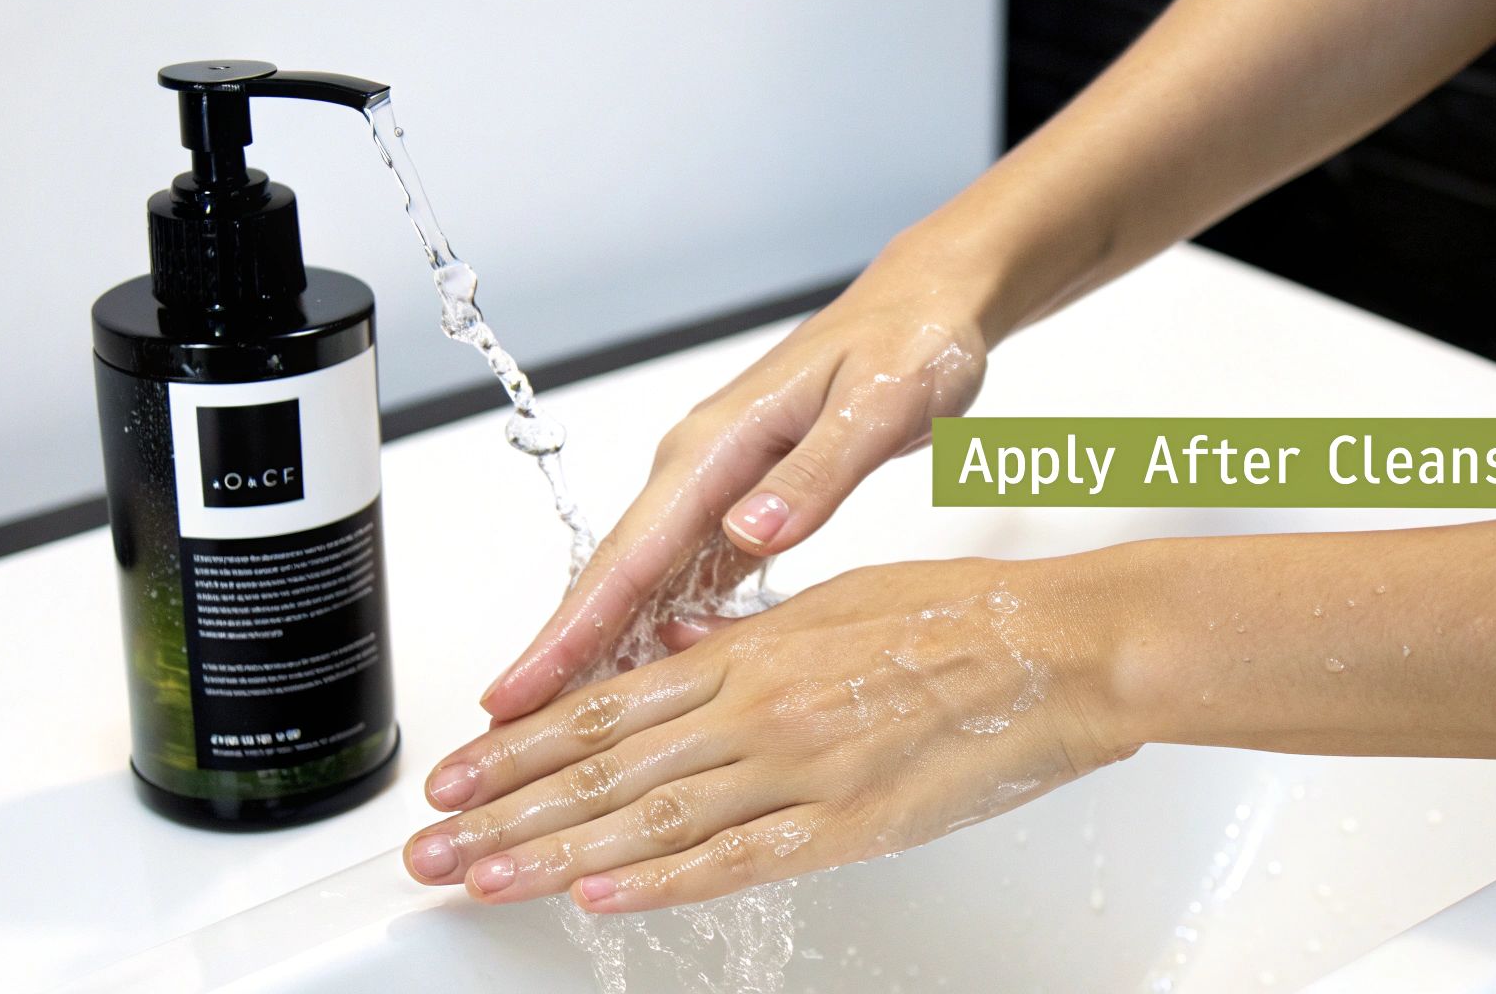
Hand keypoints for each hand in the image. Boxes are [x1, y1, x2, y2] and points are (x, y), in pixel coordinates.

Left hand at [405, 556, 1134, 911]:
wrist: (1063, 645)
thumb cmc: (967, 612)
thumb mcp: (840, 599)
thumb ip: (751, 632)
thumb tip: (681, 644)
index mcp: (753, 646)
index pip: (608, 704)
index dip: (523, 743)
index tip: (462, 770)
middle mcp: (758, 705)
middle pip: (604, 768)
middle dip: (505, 808)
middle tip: (432, 842)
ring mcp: (800, 766)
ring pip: (649, 819)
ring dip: (551, 852)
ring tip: (479, 876)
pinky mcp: (850, 822)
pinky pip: (737, 859)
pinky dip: (660, 881)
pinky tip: (595, 895)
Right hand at [477, 238, 994, 721]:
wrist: (929, 305)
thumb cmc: (908, 342)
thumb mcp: (877, 403)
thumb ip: (816, 471)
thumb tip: (753, 531)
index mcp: (717, 446)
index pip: (629, 554)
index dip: (571, 631)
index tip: (518, 692)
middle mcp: (703, 470)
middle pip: (617, 580)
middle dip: (560, 658)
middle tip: (503, 741)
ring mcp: (721, 489)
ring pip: (645, 589)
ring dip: (603, 656)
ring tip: (553, 735)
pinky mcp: (748, 504)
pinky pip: (689, 582)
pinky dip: (660, 633)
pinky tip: (644, 684)